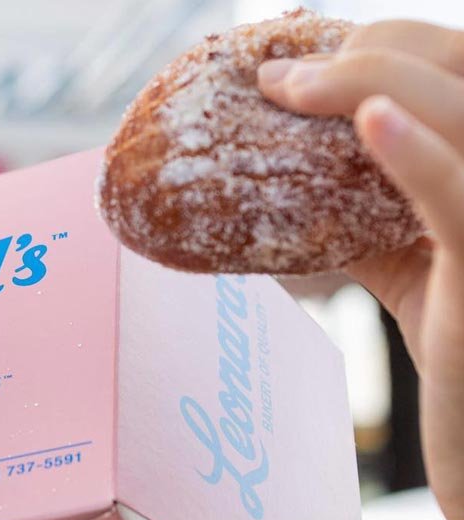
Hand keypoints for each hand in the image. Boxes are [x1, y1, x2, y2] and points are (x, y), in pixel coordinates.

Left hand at [258, 20, 463, 519]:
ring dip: (369, 81)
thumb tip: (298, 171)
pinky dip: (414, 154)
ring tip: (290, 87)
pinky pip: (461, 197)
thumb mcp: (418, 265)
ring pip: (461, 111)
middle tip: (281, 76)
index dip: (395, 46)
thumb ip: (373, 213)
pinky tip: (370, 121)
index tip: (308, 57)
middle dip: (374, 52)